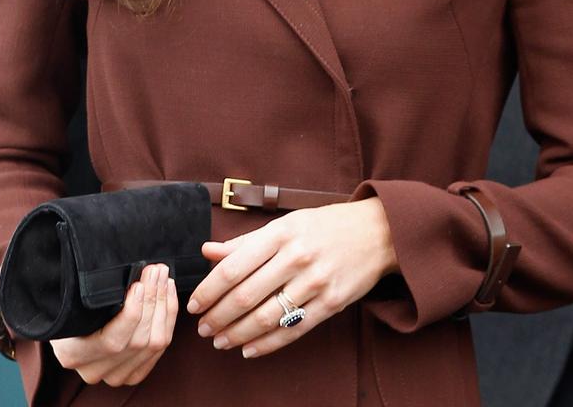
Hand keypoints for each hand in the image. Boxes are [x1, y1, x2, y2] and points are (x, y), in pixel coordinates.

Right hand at [50, 263, 176, 386]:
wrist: (70, 325)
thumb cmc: (70, 304)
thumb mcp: (72, 298)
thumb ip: (92, 294)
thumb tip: (122, 272)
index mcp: (74, 354)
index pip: (112, 341)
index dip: (132, 313)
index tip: (139, 284)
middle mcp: (95, 371)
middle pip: (138, 341)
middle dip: (153, 300)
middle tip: (157, 271)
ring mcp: (116, 375)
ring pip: (154, 345)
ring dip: (164, 306)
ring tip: (164, 278)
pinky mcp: (134, 373)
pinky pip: (160, 348)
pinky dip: (168, 318)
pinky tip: (168, 294)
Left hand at [187, 197, 396, 358]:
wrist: (377, 232)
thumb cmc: (324, 225)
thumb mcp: (285, 223)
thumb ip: (246, 241)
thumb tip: (208, 252)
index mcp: (280, 233)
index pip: (233, 267)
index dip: (209, 290)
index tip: (194, 304)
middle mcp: (296, 257)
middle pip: (245, 296)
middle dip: (218, 317)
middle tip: (202, 328)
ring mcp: (315, 282)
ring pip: (266, 317)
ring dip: (237, 334)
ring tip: (220, 341)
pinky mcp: (331, 303)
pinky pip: (293, 330)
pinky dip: (267, 344)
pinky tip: (249, 350)